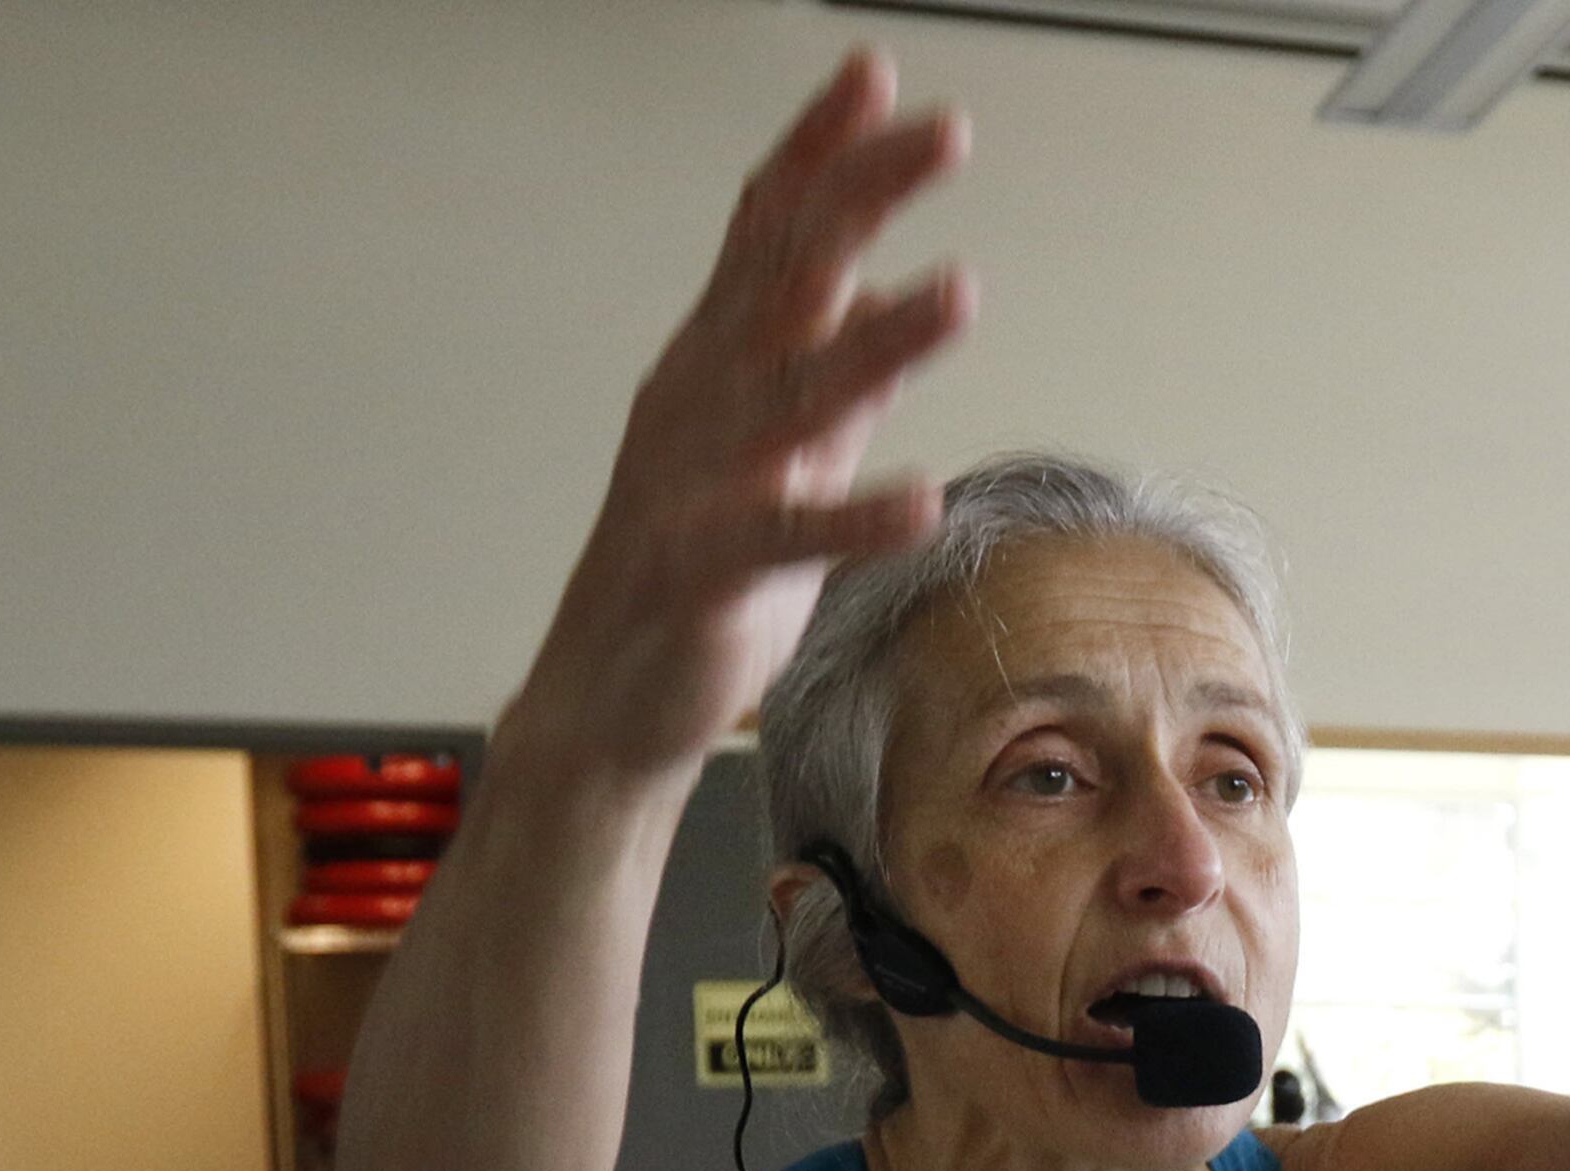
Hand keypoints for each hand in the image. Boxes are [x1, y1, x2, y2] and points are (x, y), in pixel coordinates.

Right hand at [516, 51, 972, 774]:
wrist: (612, 694)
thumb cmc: (701, 571)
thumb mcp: (782, 452)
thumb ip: (832, 373)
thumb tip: (893, 293)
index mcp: (720, 360)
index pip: (769, 228)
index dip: (822, 150)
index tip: (876, 77)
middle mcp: (705, 400)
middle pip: (788, 275)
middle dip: (865, 196)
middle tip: (945, 132)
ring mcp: (701, 480)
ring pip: (795, 393)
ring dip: (880, 341)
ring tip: (957, 293)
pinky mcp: (710, 570)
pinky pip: (787, 537)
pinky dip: (854, 517)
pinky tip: (919, 501)